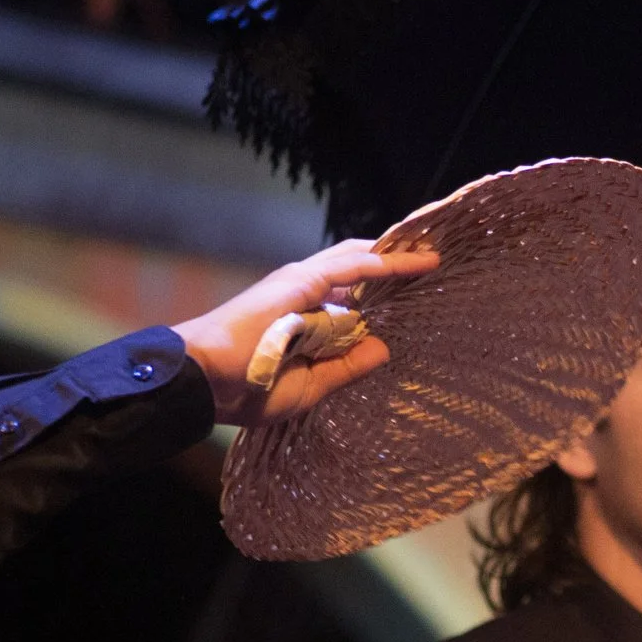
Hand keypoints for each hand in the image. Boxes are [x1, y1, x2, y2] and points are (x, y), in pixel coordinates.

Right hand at [173, 238, 439, 427]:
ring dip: (397, 256)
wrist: (207, 381)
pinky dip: (383, 262)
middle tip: (433, 260)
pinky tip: (414, 261)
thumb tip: (383, 347)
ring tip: (434, 253)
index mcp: (305, 321)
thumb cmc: (248, 389)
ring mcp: (301, 285)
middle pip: (358, 272)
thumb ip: (347, 367)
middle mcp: (305, 296)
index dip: (383, 293)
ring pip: (358, 261)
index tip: (417, 294)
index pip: (351, 299)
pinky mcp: (299, 281)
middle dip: (394, 265)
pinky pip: (350, 267)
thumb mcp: (313, 387)